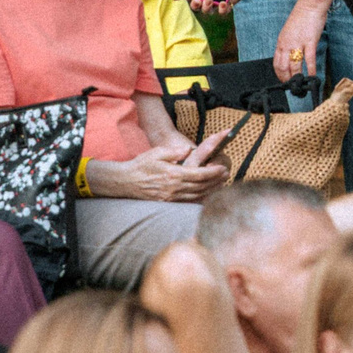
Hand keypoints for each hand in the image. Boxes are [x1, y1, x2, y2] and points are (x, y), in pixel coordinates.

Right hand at [91, 137, 230, 202]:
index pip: (199, 175)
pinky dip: (200, 198)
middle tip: (227, 175)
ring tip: (221, 183)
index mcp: (173, 175)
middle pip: (201, 186)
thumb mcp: (157, 153)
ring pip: (196, 195)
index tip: (223, 168)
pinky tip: (206, 194)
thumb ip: (174, 151)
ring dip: (211, 190)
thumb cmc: (141, 165)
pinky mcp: (167, 202)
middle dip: (216, 181)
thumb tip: (189, 149)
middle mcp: (173, 188)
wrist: (125, 181)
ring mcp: (170, 198)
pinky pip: (187, 202)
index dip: (214, 172)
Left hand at [272, 0, 328, 82]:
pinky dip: (311, 69)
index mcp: (281, 42)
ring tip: (300, 84)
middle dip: (286, 78)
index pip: (276, 62)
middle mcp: (286, 44)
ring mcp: (297, 43)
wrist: (310, 5)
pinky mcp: (310, 41)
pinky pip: (309, 59)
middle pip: (283, 66)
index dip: (279, 74)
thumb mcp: (290, 31)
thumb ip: (288, 42)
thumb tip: (290, 53)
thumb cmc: (302, 16)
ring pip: (294, 65)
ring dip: (297, 77)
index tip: (284, 80)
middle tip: (292, 86)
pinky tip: (313, 76)